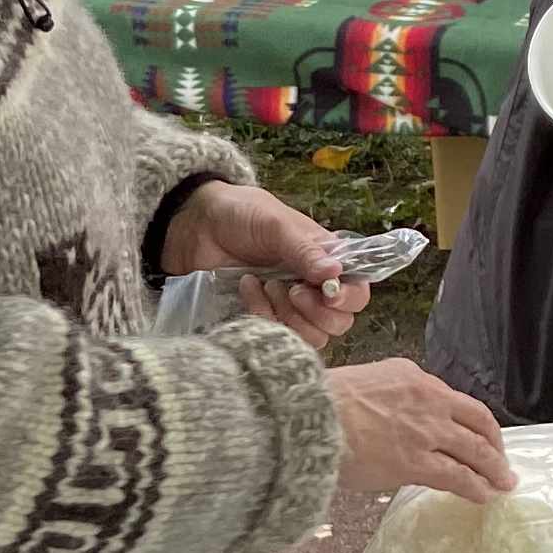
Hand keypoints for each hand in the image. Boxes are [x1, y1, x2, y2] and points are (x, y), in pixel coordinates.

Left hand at [161, 179, 364, 350]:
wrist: (194, 225)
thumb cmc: (240, 214)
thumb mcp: (275, 224)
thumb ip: (304, 250)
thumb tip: (335, 275)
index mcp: (326, 260)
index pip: (358, 292)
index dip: (348, 299)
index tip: (326, 292)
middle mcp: (314, 287)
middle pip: (339, 323)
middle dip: (316, 312)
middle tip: (291, 290)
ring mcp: (289, 307)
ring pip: (312, 337)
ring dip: (288, 316)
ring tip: (265, 286)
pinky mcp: (263, 319)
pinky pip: (277, 337)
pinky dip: (263, 317)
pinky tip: (248, 289)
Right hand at [326, 358, 514, 504]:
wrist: (306, 417)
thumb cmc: (316, 403)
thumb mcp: (358, 383)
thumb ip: (381, 398)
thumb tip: (383, 422)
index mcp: (409, 376)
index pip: (450, 398)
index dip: (467, 419)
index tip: (473, 431)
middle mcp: (427, 399)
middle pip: (476, 420)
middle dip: (493, 442)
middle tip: (501, 458)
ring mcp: (426, 431)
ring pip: (475, 450)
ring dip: (494, 468)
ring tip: (504, 482)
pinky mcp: (418, 462)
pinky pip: (459, 477)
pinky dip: (477, 487)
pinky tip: (485, 495)